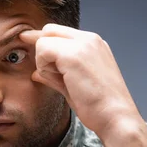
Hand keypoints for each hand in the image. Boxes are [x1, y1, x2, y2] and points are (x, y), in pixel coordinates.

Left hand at [20, 24, 141, 139]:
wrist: (115, 116)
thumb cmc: (99, 106)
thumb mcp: (73, 86)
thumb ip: (54, 76)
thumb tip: (36, 73)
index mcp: (93, 44)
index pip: (59, 32)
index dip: (43, 42)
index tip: (31, 48)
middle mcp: (89, 39)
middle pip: (49, 30)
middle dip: (41, 49)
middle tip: (44, 70)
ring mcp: (82, 44)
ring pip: (44, 40)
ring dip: (44, 62)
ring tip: (63, 81)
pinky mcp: (73, 55)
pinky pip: (42, 50)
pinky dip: (44, 66)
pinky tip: (60, 79)